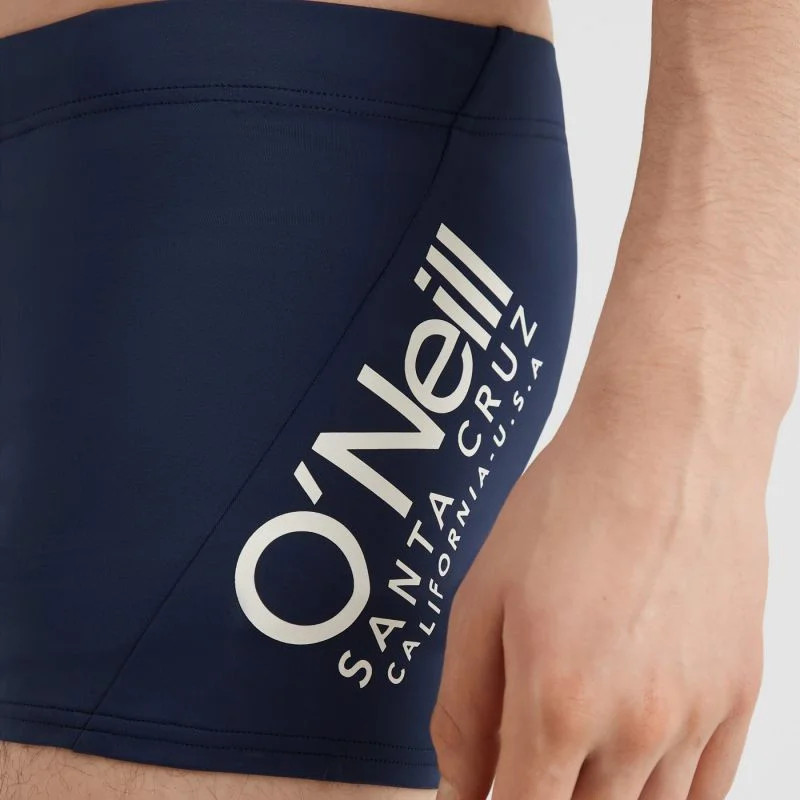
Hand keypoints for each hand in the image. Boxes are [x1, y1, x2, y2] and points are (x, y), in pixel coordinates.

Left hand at [430, 389, 770, 799]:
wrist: (665, 444)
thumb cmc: (567, 507)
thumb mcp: (482, 596)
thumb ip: (465, 706)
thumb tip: (460, 786)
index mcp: (558, 703)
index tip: (484, 798)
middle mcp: (636, 726)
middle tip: (525, 762)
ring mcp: (698, 715)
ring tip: (575, 758)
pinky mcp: (740, 693)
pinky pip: (707, 791)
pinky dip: (663, 796)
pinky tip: (634, 765)